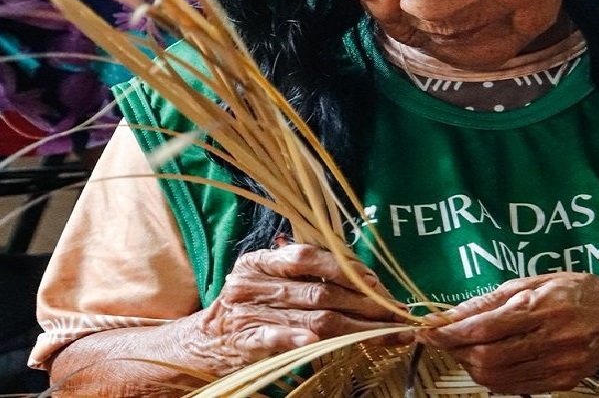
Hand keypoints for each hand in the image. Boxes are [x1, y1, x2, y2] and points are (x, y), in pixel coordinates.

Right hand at [191, 244, 402, 371]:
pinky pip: (275, 338)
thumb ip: (307, 275)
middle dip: (365, 305)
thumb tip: (366, 279)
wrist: (202, 342)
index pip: (310, 256)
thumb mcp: (270, 282)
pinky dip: (297, 339)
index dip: (348, 269)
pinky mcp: (243, 342)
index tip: (379, 284)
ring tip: (386, 334)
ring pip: (312, 319)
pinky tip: (318, 343)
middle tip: (397, 314)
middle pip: (320, 292)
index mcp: (262, 261)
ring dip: (356, 329)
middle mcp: (254, 282)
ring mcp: (248, 312)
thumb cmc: (249, 308)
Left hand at [416, 273, 598, 393]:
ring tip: (466, 350)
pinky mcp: (563, 381)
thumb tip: (451, 313)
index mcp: (541, 306)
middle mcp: (551, 337)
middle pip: (488, 356)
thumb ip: (490, 299)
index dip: (450, 333)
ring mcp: (558, 364)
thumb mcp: (533, 281)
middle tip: (445, 340)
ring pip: (498, 377)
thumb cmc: (575, 291)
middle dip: (456, 351)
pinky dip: (493, 378)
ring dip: (471, 366)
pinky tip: (489, 362)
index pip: (484, 327)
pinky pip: (516, 388)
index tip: (429, 331)